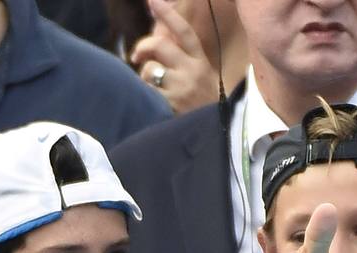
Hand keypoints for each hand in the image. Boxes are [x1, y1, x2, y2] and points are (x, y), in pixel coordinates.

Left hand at [131, 0, 219, 114]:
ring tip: (156, 91)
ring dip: (145, 79)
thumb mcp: (201, 78)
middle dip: (142, 48)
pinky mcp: (171, 104)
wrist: (219, 135)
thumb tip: (154, 41)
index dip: (169, 15)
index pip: (185, 33)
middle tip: (136, 57)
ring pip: (149, 70)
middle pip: (159, 45)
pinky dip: (146, 96)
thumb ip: (181, 59)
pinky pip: (146, 91)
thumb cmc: (204, 105)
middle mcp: (193, 72)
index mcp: (201, 63)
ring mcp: (182, 88)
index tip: (153, 1)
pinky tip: (156, 104)